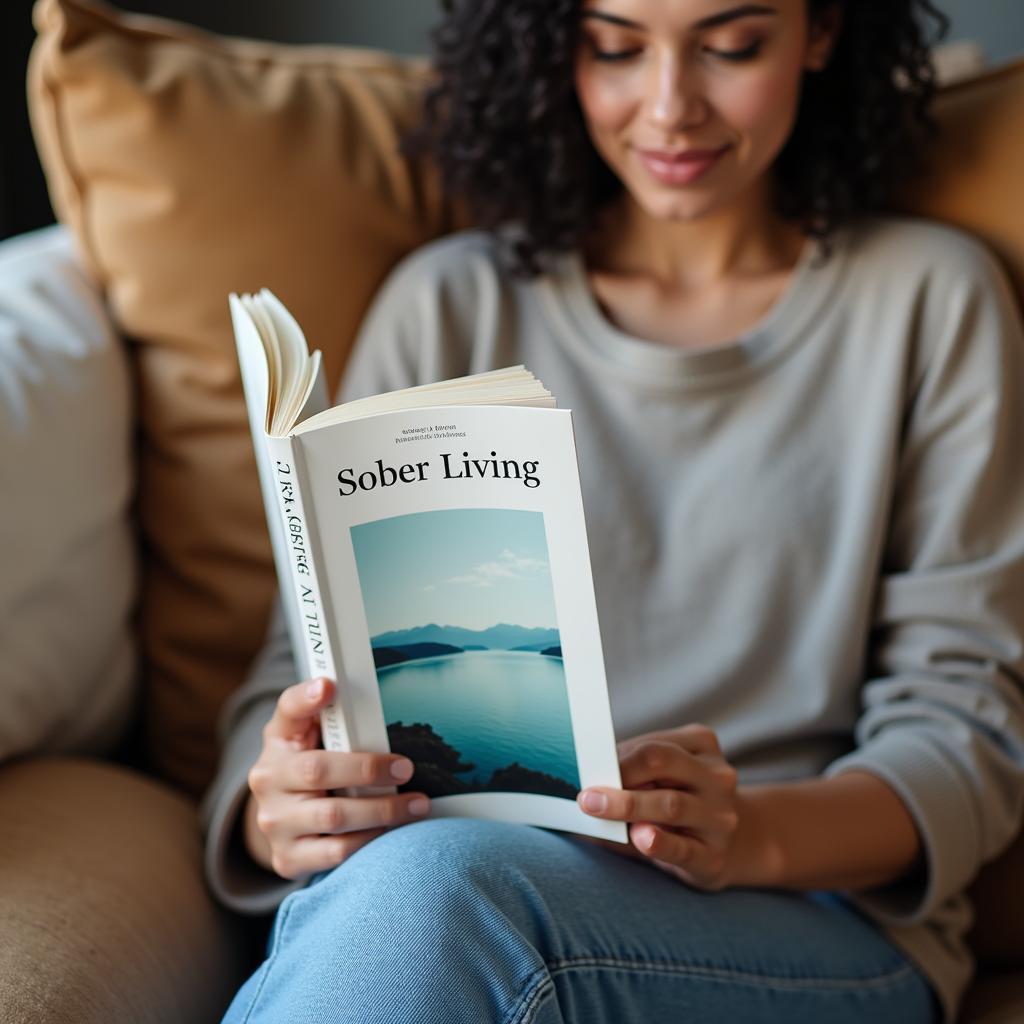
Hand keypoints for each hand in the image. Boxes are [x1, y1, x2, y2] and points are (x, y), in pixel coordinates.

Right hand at [244, 677, 430, 879]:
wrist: (283, 820)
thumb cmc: (308, 766)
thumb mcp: (310, 735)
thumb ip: (329, 713)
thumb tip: (342, 689)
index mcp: (278, 741)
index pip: (288, 711)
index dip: (306, 698)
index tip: (329, 686)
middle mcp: (267, 781)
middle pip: (317, 770)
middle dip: (368, 770)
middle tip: (406, 769)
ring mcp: (273, 822)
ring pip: (332, 816)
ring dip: (382, 810)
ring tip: (417, 804)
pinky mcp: (287, 858)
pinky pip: (335, 852)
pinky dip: (369, 840)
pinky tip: (392, 831)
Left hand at [576, 724, 757, 891]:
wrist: (735, 845)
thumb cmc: (680, 803)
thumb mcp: (664, 779)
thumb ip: (632, 774)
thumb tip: (583, 779)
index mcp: (702, 746)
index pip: (654, 745)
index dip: (618, 757)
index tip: (588, 769)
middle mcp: (717, 776)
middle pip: (664, 764)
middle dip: (621, 776)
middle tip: (586, 792)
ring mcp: (720, 816)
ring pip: (671, 804)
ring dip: (629, 805)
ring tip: (598, 809)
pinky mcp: (714, 856)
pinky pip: (683, 848)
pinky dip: (659, 842)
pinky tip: (640, 837)